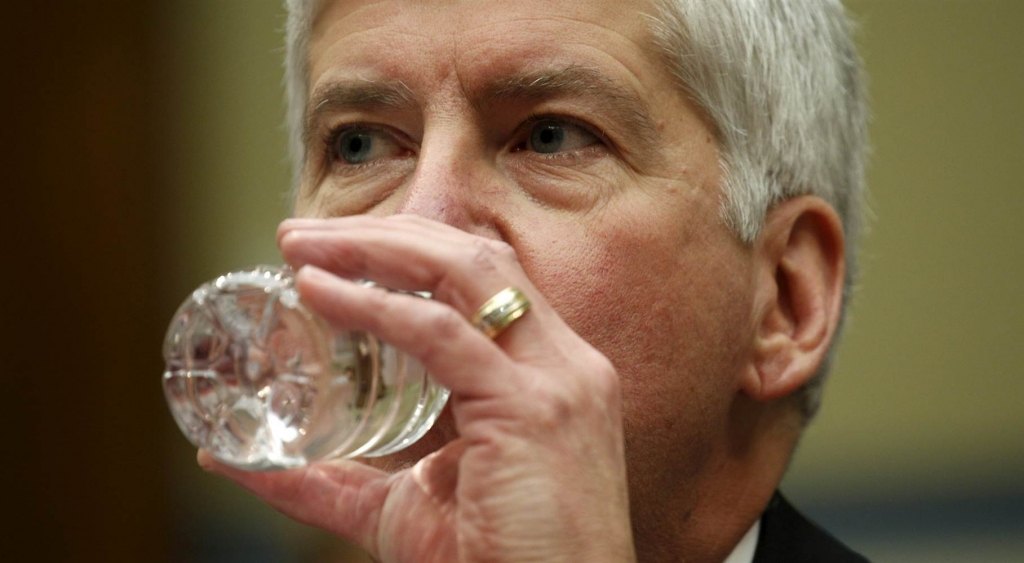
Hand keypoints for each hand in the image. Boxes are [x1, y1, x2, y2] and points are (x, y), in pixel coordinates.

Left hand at [199, 214, 635, 562]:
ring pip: (465, 271)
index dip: (408, 248)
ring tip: (303, 247)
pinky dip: (376, 306)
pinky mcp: (532, 409)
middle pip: (475, 256)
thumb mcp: (403, 508)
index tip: (334, 248)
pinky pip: (441, 336)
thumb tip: (236, 462)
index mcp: (549, 372)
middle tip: (302, 234)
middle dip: (385, 233)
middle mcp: (564, 362)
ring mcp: (556, 380)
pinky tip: (322, 292)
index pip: (484, 277)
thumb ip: (329, 480)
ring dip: (377, 248)